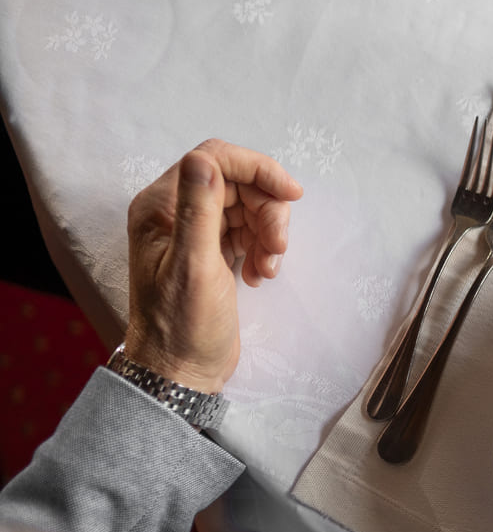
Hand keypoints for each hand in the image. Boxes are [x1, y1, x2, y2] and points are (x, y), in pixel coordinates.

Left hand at [124, 138, 302, 392]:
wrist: (181, 372)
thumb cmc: (182, 325)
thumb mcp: (194, 266)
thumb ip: (199, 210)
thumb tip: (206, 159)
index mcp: (160, 206)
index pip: (215, 159)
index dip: (258, 170)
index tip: (292, 194)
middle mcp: (175, 212)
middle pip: (238, 184)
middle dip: (267, 211)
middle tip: (278, 247)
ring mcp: (195, 233)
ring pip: (248, 208)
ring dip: (268, 233)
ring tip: (267, 268)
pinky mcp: (213, 253)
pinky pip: (248, 232)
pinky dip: (262, 249)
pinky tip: (259, 275)